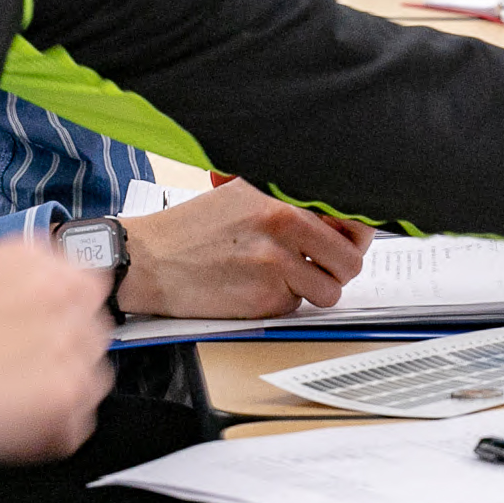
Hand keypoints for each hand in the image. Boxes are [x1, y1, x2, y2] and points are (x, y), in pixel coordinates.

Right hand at [0, 244, 111, 470]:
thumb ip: (9, 285)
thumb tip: (21, 310)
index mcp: (38, 259)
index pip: (85, 287)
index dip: (60, 320)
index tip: (41, 339)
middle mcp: (62, 293)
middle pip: (93, 332)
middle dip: (62, 356)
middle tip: (17, 378)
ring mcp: (66, 345)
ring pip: (92, 379)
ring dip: (57, 395)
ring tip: (6, 407)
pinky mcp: (59, 397)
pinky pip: (75, 426)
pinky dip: (45, 438)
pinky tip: (4, 433)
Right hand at [118, 178, 376, 319]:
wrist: (147, 259)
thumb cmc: (194, 228)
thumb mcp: (246, 194)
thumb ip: (292, 202)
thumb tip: (341, 217)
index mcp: (284, 198)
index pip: (351, 218)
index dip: (356, 234)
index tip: (352, 240)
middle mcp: (285, 227)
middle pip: (349, 262)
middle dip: (338, 269)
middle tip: (320, 267)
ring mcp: (276, 266)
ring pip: (329, 291)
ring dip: (312, 290)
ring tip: (284, 278)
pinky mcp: (263, 300)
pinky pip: (295, 308)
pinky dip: (281, 303)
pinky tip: (255, 288)